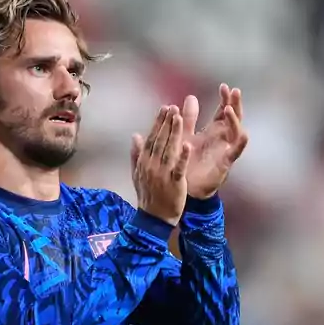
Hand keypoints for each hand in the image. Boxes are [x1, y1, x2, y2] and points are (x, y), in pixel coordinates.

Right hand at [130, 105, 191, 224]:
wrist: (153, 218)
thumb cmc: (148, 195)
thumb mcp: (137, 174)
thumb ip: (136, 154)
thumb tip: (135, 135)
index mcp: (144, 162)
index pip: (151, 138)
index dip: (158, 123)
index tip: (164, 108)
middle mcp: (152, 166)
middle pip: (160, 140)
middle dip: (166, 123)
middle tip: (173, 107)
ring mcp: (163, 174)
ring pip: (169, 150)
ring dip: (174, 133)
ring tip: (179, 118)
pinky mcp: (174, 183)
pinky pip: (179, 168)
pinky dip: (183, 156)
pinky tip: (188, 144)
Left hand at [181, 85, 248, 198]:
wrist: (184, 186)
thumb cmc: (186, 161)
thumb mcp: (186, 135)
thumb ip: (189, 118)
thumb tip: (190, 97)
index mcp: (213, 131)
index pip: (223, 111)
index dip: (225, 99)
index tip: (224, 86)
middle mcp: (222, 139)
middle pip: (233, 118)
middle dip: (235, 104)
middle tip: (234, 91)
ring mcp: (225, 150)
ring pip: (236, 132)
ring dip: (234, 120)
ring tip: (229, 109)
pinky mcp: (225, 164)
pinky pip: (235, 152)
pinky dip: (240, 143)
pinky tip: (244, 134)